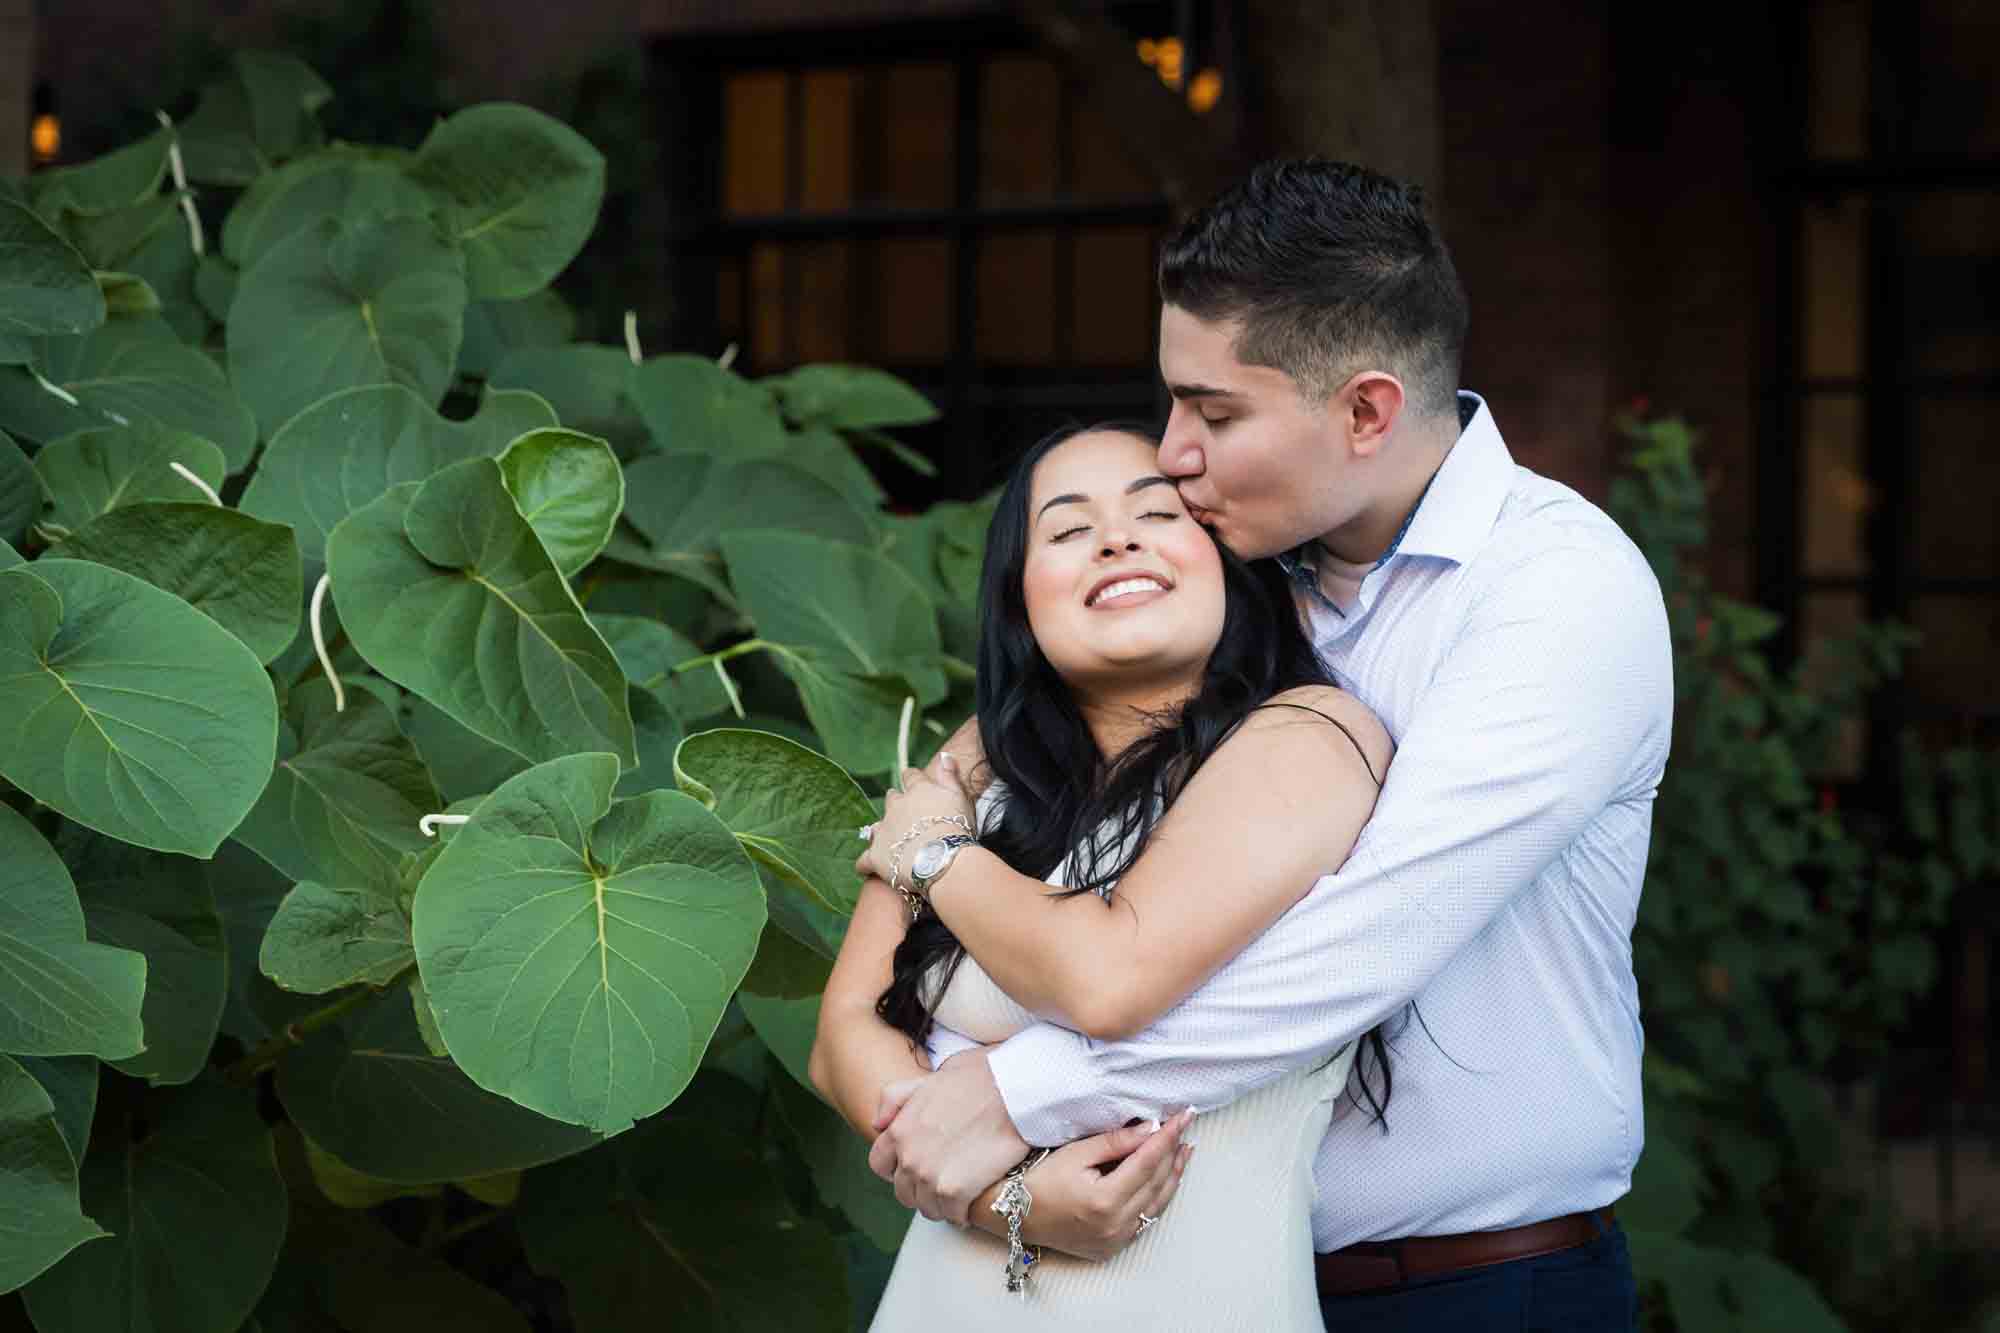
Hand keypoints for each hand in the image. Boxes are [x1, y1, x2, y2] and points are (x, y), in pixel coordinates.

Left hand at [854, 754, 977, 889]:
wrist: (944, 861)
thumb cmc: (957, 829)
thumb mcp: (960, 796)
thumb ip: (950, 775)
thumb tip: (944, 756)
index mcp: (918, 790)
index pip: (911, 776)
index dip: (913, 780)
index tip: (918, 785)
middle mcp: (896, 806)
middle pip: (892, 798)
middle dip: (897, 804)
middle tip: (909, 817)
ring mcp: (883, 831)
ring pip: (876, 827)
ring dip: (881, 831)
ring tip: (892, 842)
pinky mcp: (876, 856)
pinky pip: (864, 860)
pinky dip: (867, 864)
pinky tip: (870, 868)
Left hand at [867, 1049, 1026, 1224]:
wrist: (1015, 1091)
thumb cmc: (980, 1078)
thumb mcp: (929, 1078)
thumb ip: (896, 1098)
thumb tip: (878, 1125)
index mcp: (899, 1130)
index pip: (880, 1164)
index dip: (897, 1168)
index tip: (918, 1167)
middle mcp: (909, 1156)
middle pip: (903, 1192)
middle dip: (921, 1188)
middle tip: (945, 1180)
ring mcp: (929, 1176)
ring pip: (928, 1208)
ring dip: (943, 1204)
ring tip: (962, 1191)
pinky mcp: (955, 1191)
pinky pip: (952, 1215)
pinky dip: (964, 1212)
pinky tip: (976, 1197)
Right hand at [1021, 1111, 1195, 1261]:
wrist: (1016, 1215)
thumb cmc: (1040, 1181)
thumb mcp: (1077, 1153)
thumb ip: (1116, 1142)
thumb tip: (1150, 1129)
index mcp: (1105, 1201)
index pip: (1148, 1162)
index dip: (1167, 1136)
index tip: (1182, 1116)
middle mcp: (1115, 1226)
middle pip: (1157, 1183)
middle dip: (1173, 1152)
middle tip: (1184, 1128)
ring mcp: (1116, 1241)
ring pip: (1157, 1203)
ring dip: (1172, 1175)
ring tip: (1183, 1150)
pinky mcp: (1114, 1247)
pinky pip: (1145, 1219)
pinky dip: (1157, 1196)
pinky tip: (1163, 1178)